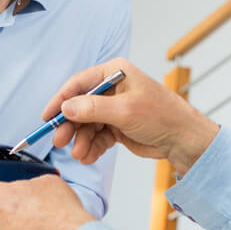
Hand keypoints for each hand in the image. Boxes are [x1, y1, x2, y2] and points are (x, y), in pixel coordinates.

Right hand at [43, 58, 219, 173]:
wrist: (183, 140)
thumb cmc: (162, 116)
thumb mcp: (125, 111)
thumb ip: (93, 109)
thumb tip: (66, 107)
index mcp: (115, 73)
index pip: (79, 83)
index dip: (61, 99)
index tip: (48, 116)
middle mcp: (112, 89)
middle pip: (80, 106)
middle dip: (70, 125)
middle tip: (60, 141)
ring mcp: (114, 108)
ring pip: (87, 124)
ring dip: (81, 140)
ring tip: (80, 155)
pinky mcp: (117, 126)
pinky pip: (96, 136)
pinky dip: (91, 147)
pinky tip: (89, 156)